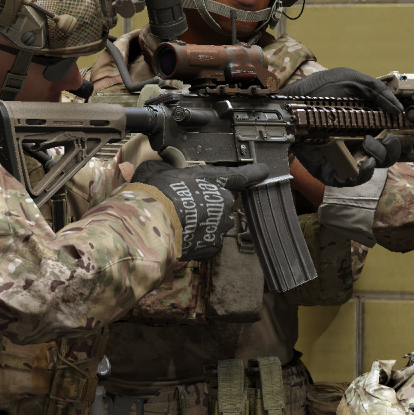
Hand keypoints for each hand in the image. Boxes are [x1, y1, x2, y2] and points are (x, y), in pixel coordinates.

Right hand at [127, 160, 246, 261]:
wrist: (148, 224)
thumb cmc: (152, 194)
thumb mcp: (156, 169)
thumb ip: (166, 168)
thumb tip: (160, 168)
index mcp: (214, 181)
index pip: (242, 175)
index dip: (255, 173)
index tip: (265, 171)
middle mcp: (223, 202)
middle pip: (222, 204)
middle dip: (208, 206)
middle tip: (184, 208)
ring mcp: (220, 226)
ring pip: (216, 224)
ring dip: (203, 224)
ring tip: (179, 224)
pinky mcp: (212, 246)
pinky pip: (207, 243)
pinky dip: (197, 242)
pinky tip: (181, 238)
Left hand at [285, 69, 407, 187]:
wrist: (286, 105)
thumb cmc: (316, 91)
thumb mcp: (350, 80)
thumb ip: (377, 91)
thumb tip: (399, 108)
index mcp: (369, 124)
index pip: (396, 138)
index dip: (410, 143)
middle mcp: (360, 142)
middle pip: (390, 155)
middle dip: (395, 149)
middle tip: (387, 138)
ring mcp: (346, 157)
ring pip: (375, 167)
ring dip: (381, 158)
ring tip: (369, 144)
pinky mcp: (331, 170)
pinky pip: (352, 180)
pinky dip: (362, 174)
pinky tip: (363, 163)